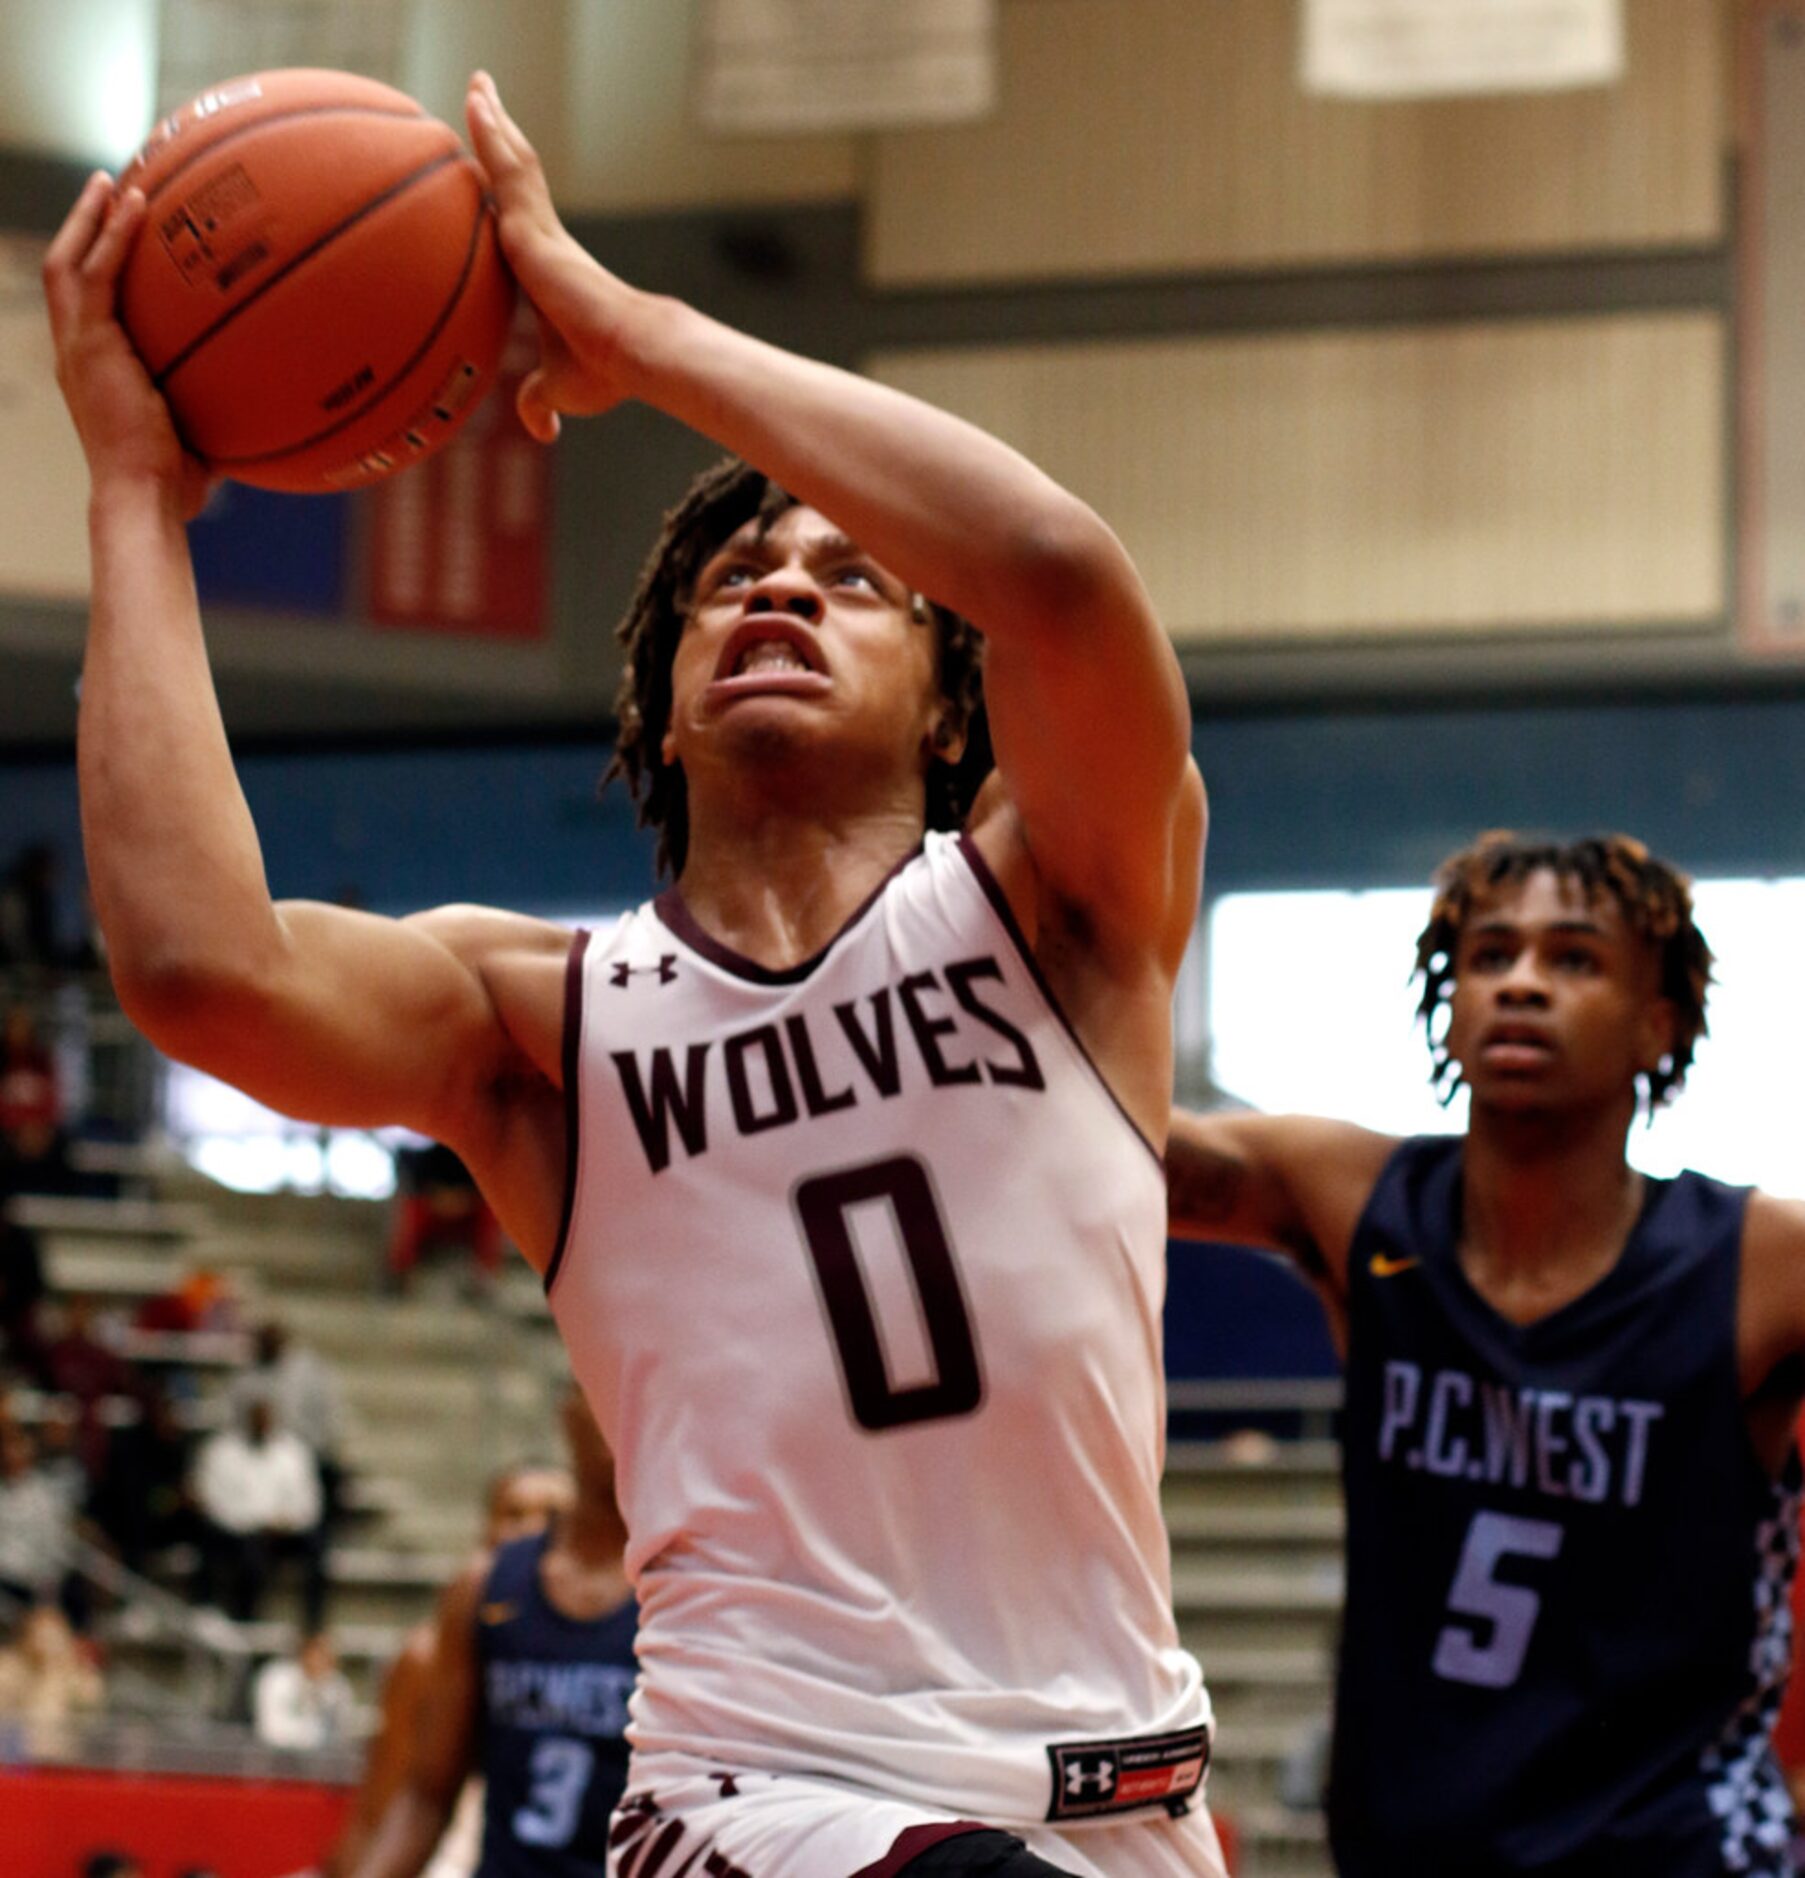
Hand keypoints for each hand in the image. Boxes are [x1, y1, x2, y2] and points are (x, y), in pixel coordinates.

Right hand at [42, 172, 212, 516]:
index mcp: (92, 370)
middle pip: (67, 269)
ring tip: (115, 180)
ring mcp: (77, 347)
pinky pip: (98, 276)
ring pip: (70, 261)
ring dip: (91, 217)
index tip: (121, 237)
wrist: (145, 497)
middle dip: (85, 225)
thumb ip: (222, 416)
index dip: (97, 265)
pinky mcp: (89, 347)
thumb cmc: (174, 486)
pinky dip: (114, 238)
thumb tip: (270, 413)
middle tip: (109, 187)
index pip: (87, 303)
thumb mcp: (199, 439)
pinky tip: (137, 206)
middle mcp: (75, 352)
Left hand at [464, 71, 644, 441]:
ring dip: (494, 121)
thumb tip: (541, 431)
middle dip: (501, 138)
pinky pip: (507, 169)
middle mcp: (546, 241)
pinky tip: (475, 103)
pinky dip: (490, 134)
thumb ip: (540, 402)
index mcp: (548, 270)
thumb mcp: (558, 389)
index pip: (520, 218)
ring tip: (478, 84)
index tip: (494, 167)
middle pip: (517, 176)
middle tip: (485, 100)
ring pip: (513, 162)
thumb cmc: (604, 373)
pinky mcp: (536, 228)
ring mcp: (541, 230)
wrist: (634, 354)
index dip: (506, 190)